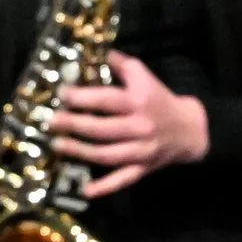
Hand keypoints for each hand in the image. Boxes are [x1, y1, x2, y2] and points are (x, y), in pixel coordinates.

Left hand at [50, 49, 207, 195]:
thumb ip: (119, 63)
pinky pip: (123, 180)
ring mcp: (141, 151)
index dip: (83, 98)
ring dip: (81, 152)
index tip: (61, 95)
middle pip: (103, 129)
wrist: (190, 129)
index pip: (107, 100)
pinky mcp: (143, 169)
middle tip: (51, 122)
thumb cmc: (159, 99)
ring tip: (58, 145)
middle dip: (75, 126)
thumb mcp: (142, 75)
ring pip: (108, 155)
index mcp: (138, 102)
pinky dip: (105, 187)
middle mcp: (139, 127)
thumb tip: (95, 50)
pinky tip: (86, 191)